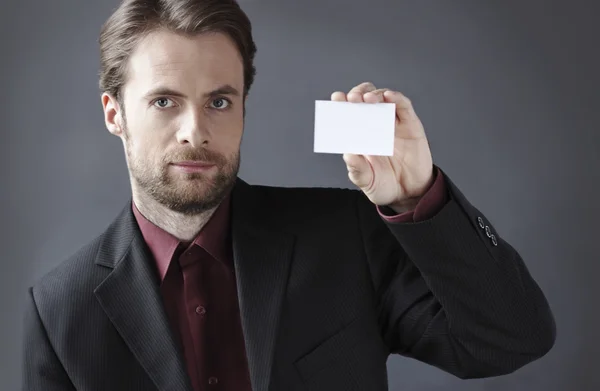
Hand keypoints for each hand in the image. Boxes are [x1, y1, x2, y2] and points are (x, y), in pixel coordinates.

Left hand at [331, 82, 434, 212]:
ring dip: (373, 94)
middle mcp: (374, 126)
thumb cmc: (385, 186)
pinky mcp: (410, 124)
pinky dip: (396, 97)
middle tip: (352, 99)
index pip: (348, 115)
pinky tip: (388, 96)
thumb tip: (349, 155)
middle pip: (363, 100)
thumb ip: (358, 170)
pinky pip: (404, 106)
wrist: (411, 193)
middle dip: (356, 95)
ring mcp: (393, 123)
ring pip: (382, 98)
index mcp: (359, 136)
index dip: (341, 104)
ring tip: (367, 99)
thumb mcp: (368, 182)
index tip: (336, 98)